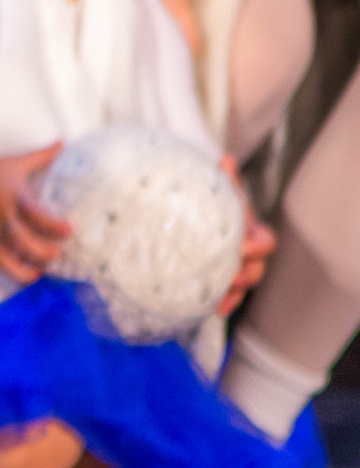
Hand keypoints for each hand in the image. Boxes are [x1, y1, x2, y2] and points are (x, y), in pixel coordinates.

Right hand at [0, 143, 72, 282]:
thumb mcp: (15, 161)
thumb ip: (42, 155)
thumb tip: (65, 141)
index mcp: (13, 194)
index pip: (35, 213)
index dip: (53, 225)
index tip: (70, 231)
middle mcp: (0, 213)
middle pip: (21, 238)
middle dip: (42, 250)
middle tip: (58, 253)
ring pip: (6, 254)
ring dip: (26, 265)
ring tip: (42, 269)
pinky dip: (11, 270)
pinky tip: (27, 275)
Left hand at [215, 156, 275, 317]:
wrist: (201, 216)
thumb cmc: (216, 204)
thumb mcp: (221, 193)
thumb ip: (225, 180)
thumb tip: (225, 160)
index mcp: (253, 231)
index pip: (266, 242)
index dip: (257, 246)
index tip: (241, 247)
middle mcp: (249, 252)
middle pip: (257, 269)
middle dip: (245, 274)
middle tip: (229, 276)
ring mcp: (238, 268)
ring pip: (243, 285)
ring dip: (233, 292)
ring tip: (218, 296)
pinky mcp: (224, 280)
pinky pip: (229, 296)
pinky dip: (224, 302)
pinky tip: (213, 308)